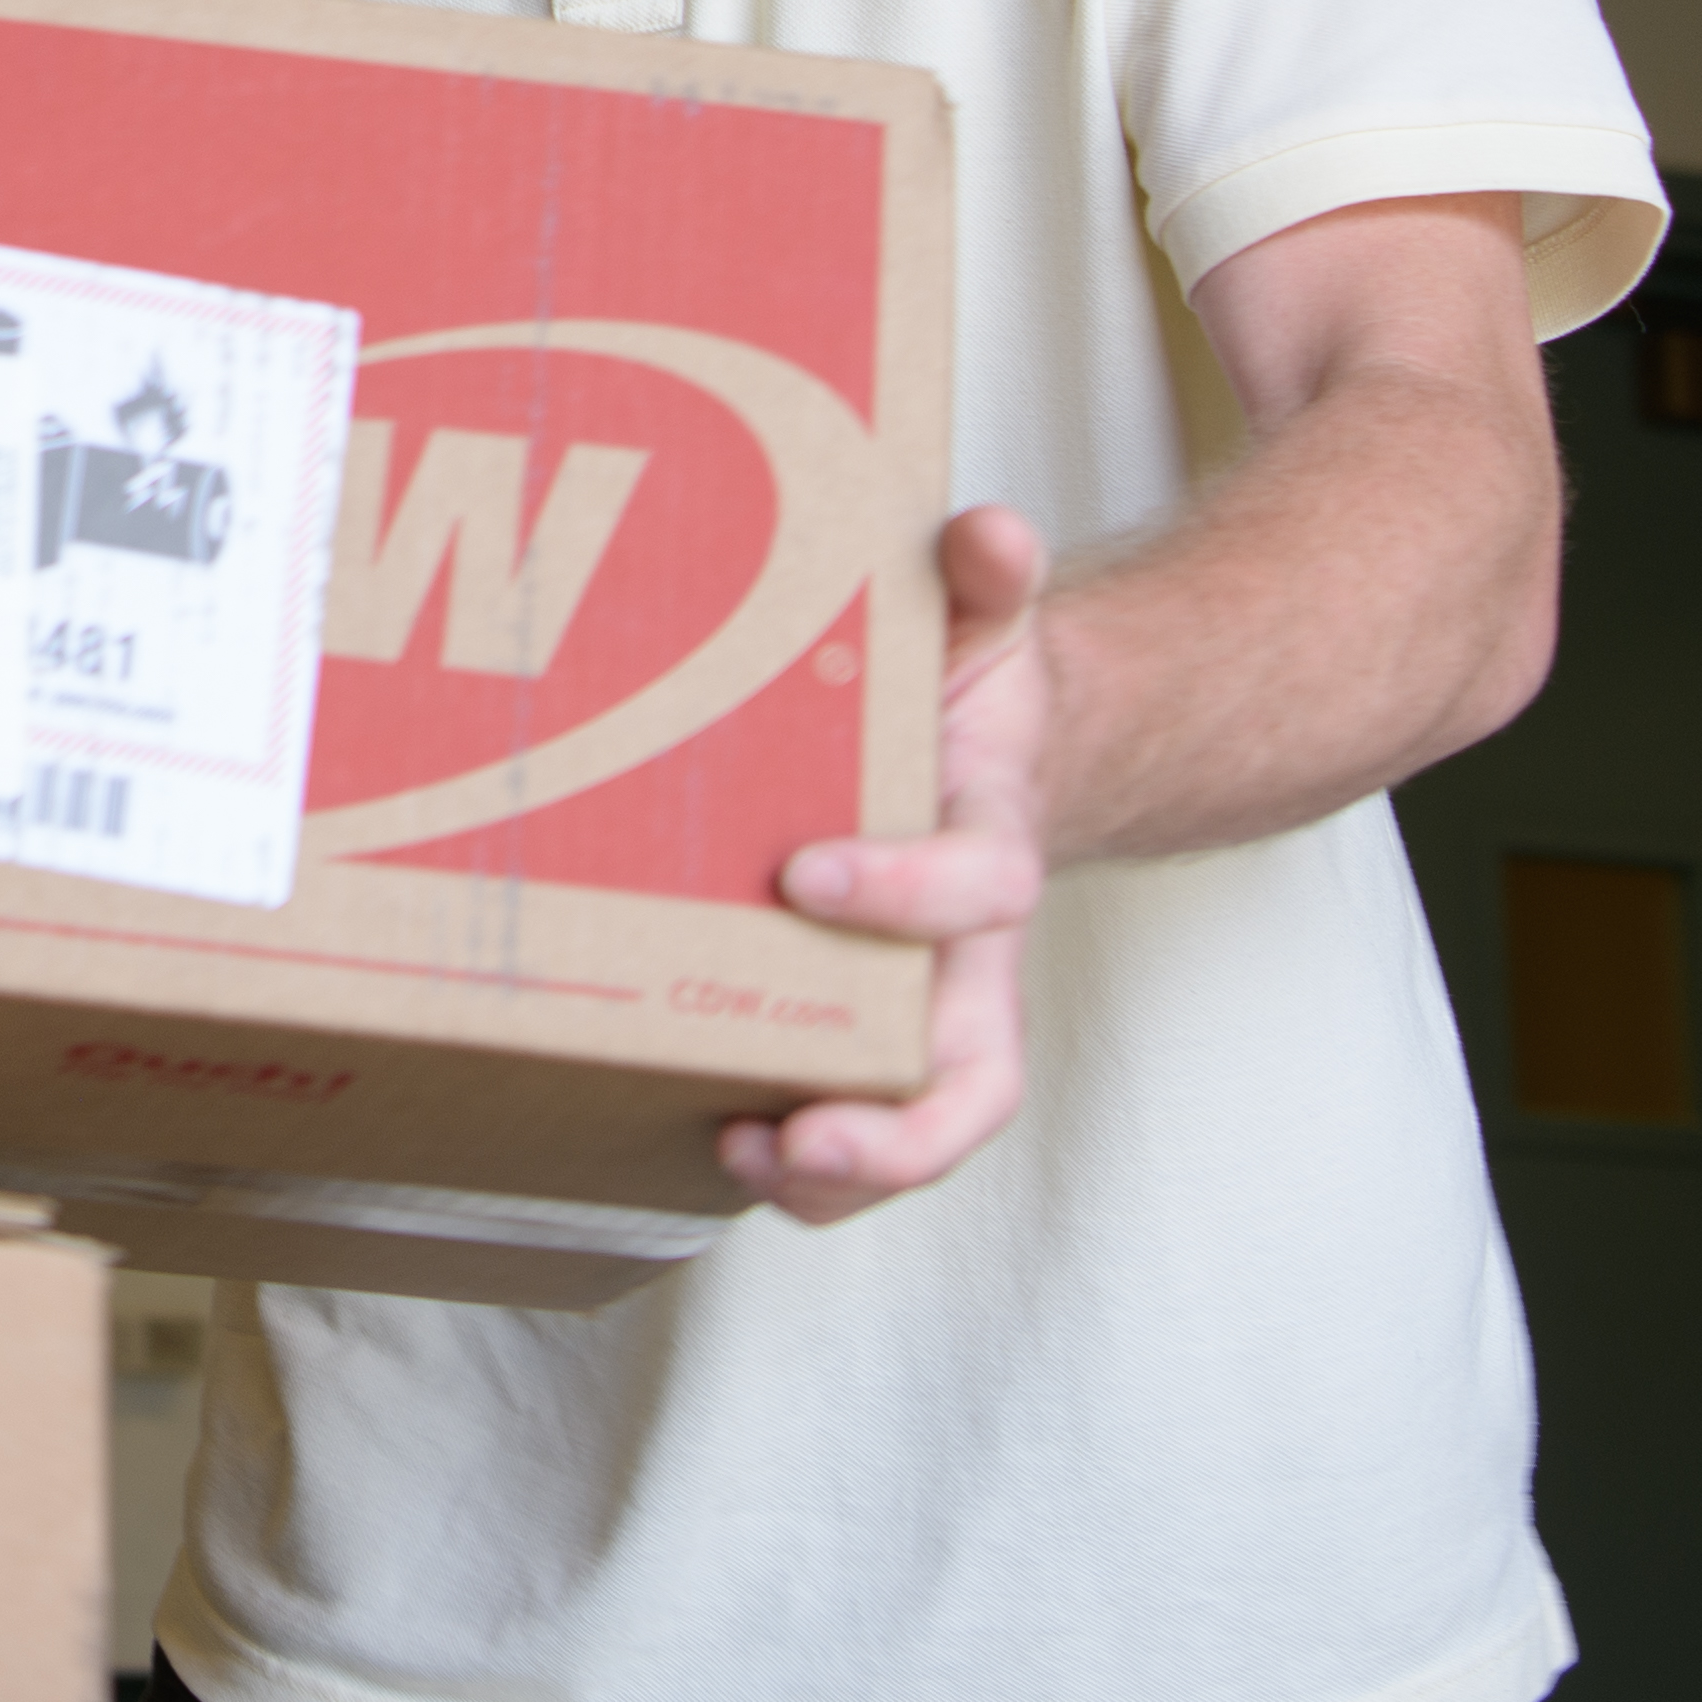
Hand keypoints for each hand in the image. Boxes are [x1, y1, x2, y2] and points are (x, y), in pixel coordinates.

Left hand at [727, 503, 1047, 1225]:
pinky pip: (849, 1123)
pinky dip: (797, 1158)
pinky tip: (712, 1142)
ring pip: (914, 1126)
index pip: (977, 888)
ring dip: (839, 1170)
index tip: (806, 871)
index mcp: (989, 846)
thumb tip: (987, 531)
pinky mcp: (861, 1036)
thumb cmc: (964, 702)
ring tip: (744, 1161)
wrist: (988, 764)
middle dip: (895, 1125)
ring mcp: (919, 1010)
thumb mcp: (978, 627)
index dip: (906, 890)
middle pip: (969, 1076)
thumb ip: (982, 582)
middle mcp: (966, 955)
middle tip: (798, 1135)